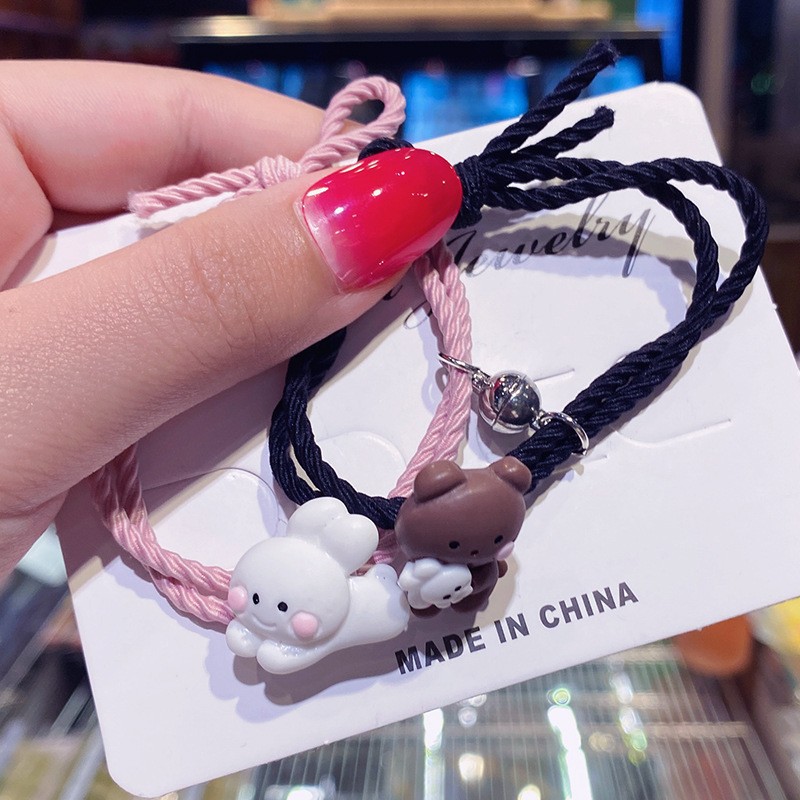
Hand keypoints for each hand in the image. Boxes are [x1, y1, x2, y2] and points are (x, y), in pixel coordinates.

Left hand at [0, 62, 460, 578]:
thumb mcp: (19, 396)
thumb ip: (199, 304)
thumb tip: (385, 215)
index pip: (181, 119)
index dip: (313, 167)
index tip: (423, 224)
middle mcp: (10, 229)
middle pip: (204, 232)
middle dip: (306, 297)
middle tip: (402, 348)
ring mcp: (34, 325)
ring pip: (196, 330)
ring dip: (267, 388)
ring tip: (339, 430)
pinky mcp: (47, 405)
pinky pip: (165, 400)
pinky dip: (217, 440)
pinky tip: (251, 476)